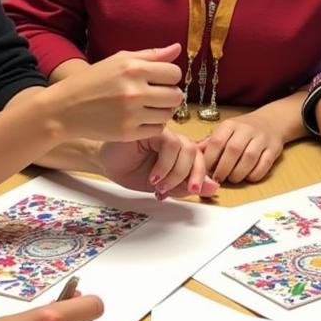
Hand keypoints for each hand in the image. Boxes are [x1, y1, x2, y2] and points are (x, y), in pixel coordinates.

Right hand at [49, 44, 184, 141]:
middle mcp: (134, 91)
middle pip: (176, 95)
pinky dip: (152, 125)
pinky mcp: (128, 133)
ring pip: (168, 114)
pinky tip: (140, 118)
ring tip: (147, 107)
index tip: (160, 80)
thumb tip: (178, 48)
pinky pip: (157, 129)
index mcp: (133, 68)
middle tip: (157, 95)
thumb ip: (150, 55)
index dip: (170, 77)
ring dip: (162, 111)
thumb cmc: (93, 81)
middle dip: (170, 95)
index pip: (174, 73)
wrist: (65, 109)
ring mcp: (131, 114)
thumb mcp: (119, 60)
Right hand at [97, 129, 218, 198]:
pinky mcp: (152, 129)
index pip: (201, 159)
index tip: (194, 190)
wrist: (106, 163)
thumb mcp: (163, 186)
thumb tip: (214, 188)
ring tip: (159, 185)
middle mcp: (174, 140)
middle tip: (178, 190)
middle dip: (190, 175)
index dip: (201, 176)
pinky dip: (165, 164)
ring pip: (184, 147)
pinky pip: (169, 143)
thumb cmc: (131, 171)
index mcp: (180, 152)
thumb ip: (186, 186)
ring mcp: (164, 132)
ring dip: (175, 172)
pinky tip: (154, 176)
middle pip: (195, 152)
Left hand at [200, 115, 283, 183]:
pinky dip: (255, 174)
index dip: (209, 159)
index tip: (205, 171)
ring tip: (232, 178)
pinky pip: (264, 164)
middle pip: (233, 150)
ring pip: (249, 158)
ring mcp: (261, 138)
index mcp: (230, 124)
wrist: (271, 121)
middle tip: (218, 178)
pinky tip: (247, 176)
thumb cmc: (243, 130)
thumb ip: (210, 143)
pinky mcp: (274, 148)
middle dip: (223, 169)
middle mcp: (246, 129)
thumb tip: (193, 153)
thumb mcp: (225, 131)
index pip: (216, 142)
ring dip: (238, 173)